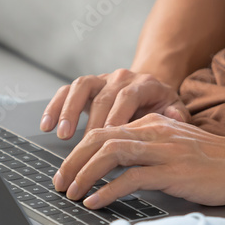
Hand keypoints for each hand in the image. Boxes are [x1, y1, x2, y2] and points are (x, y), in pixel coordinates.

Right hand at [40, 69, 189, 139]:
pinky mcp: (86, 86)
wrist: (150, 92)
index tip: (108, 136)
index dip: (117, 115)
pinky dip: (55, 107)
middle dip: (92, 121)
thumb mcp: (175, 112)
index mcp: (144, 84)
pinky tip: (47, 125)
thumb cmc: (162, 108)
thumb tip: (173, 117)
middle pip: (103, 96)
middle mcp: (120, 77)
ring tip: (62, 134)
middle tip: (84, 147)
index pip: (128, 96)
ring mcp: (101, 79)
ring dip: (69, 111)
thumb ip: (177, 116)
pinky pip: (66, 91)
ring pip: (81, 87)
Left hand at [52, 113, 224, 208]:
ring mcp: (164, 151)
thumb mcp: (176, 147)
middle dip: (73, 160)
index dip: (79, 150)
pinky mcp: (174, 172)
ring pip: (110, 154)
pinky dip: (107, 190)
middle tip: (59, 183)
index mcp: (152, 123)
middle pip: (99, 138)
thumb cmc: (215, 162)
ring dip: (84, 174)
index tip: (66, 171)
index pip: (104, 130)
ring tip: (71, 193)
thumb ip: (149, 149)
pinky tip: (95, 202)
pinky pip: (131, 178)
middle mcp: (154, 132)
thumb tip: (117, 168)